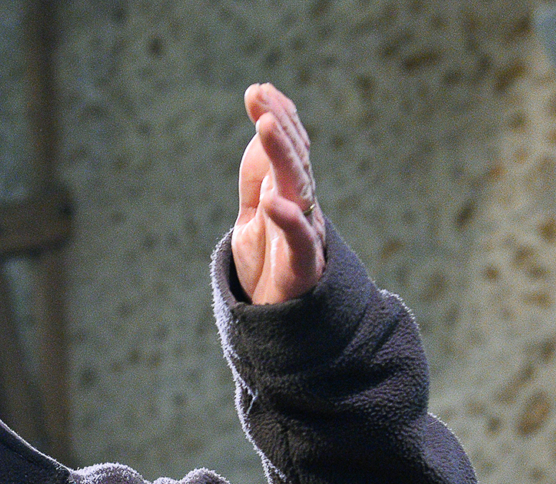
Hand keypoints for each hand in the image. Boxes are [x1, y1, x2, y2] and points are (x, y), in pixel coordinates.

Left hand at [231, 82, 325, 303]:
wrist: (277, 322)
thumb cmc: (268, 267)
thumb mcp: (252, 216)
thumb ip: (256, 178)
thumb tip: (262, 128)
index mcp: (289, 194)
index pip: (288, 149)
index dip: (277, 118)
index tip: (259, 91)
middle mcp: (301, 209)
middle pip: (295, 160)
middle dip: (279, 126)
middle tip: (259, 96)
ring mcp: (303, 235)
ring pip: (299, 189)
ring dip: (283, 156)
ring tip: (265, 126)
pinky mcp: (301, 268)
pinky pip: (299, 242)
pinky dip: (288, 221)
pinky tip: (273, 202)